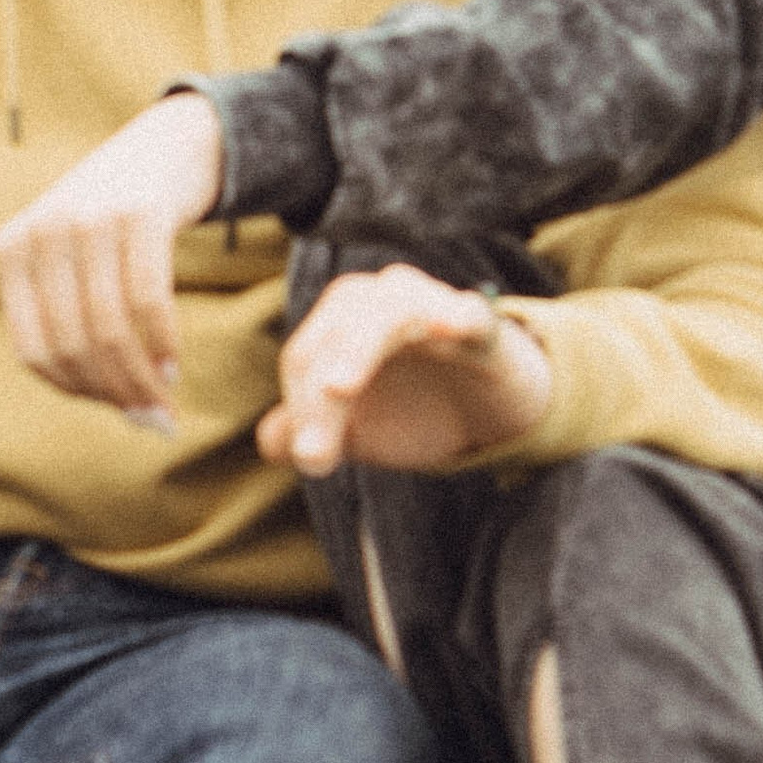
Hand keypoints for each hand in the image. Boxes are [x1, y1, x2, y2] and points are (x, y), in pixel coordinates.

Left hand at [0, 93, 225, 415]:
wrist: (168, 143)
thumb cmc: (116, 218)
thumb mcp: (69, 253)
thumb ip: (64, 311)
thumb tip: (93, 394)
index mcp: (12, 248)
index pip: (33, 348)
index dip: (74, 390)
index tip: (113, 410)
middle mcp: (44, 230)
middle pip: (74, 343)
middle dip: (114, 393)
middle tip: (150, 421)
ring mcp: (91, 218)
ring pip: (110, 327)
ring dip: (140, 379)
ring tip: (164, 405)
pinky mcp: (140, 212)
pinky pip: (148, 299)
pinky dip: (162, 343)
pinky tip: (174, 366)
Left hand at [257, 267, 552, 478]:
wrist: (491, 413)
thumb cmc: (415, 409)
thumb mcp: (358, 432)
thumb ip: (309, 433)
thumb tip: (271, 442)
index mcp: (340, 321)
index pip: (304, 359)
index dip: (302, 409)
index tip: (313, 462)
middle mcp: (378, 300)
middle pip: (335, 336)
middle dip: (318, 396)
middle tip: (314, 456)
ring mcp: (432, 305)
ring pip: (386, 314)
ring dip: (359, 349)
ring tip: (340, 388)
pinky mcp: (483, 324)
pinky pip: (470, 313)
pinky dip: (458, 316)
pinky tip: (451, 328)